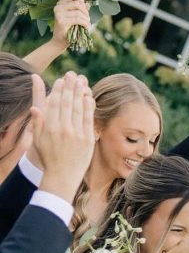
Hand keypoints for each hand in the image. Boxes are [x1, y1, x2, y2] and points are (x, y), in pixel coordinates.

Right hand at [33, 71, 95, 203]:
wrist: (62, 177)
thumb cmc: (49, 158)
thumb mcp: (38, 140)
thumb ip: (37, 123)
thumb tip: (34, 107)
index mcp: (50, 127)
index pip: (55, 103)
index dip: (59, 90)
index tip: (61, 80)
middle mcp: (63, 128)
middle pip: (68, 102)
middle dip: (70, 86)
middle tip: (73, 75)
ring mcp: (77, 134)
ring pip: (79, 109)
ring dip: (80, 93)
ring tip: (82, 81)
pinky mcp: (88, 140)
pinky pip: (89, 120)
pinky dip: (89, 108)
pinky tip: (89, 97)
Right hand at [51, 0, 90, 50]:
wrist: (59, 42)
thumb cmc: (68, 30)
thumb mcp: (74, 18)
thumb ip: (80, 10)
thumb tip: (88, 4)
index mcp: (60, 4)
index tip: (85, 9)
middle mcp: (58, 7)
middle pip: (77, 4)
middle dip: (86, 12)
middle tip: (88, 19)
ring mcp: (59, 14)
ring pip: (79, 12)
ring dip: (87, 19)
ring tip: (87, 24)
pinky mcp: (62, 22)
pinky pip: (78, 19)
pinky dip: (85, 23)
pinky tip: (86, 27)